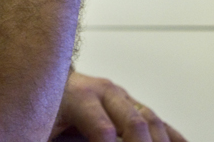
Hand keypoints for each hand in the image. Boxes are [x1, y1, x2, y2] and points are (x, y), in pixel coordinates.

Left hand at [51, 71, 187, 141]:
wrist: (43, 77)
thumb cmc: (40, 104)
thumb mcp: (40, 124)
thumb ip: (53, 134)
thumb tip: (62, 136)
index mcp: (79, 95)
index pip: (104, 131)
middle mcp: (104, 92)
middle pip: (135, 123)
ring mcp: (122, 96)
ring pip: (152, 120)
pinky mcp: (132, 104)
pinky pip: (159, 122)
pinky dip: (174, 136)